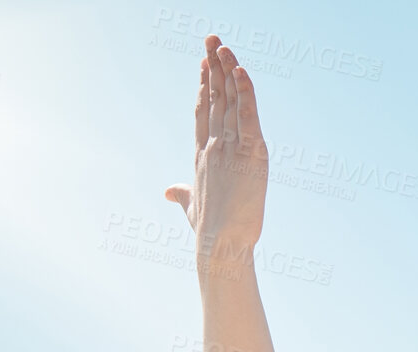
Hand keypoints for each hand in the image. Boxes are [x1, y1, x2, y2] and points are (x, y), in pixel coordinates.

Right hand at [164, 36, 267, 259]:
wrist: (220, 245)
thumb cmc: (209, 232)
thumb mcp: (192, 208)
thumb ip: (180, 195)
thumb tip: (167, 191)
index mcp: (202, 155)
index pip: (203, 112)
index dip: (204, 85)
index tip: (204, 63)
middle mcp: (214, 146)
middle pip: (214, 98)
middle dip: (213, 67)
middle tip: (212, 40)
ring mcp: (230, 149)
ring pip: (230, 102)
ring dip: (228, 71)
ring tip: (224, 46)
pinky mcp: (251, 156)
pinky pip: (248, 118)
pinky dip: (246, 94)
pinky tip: (241, 72)